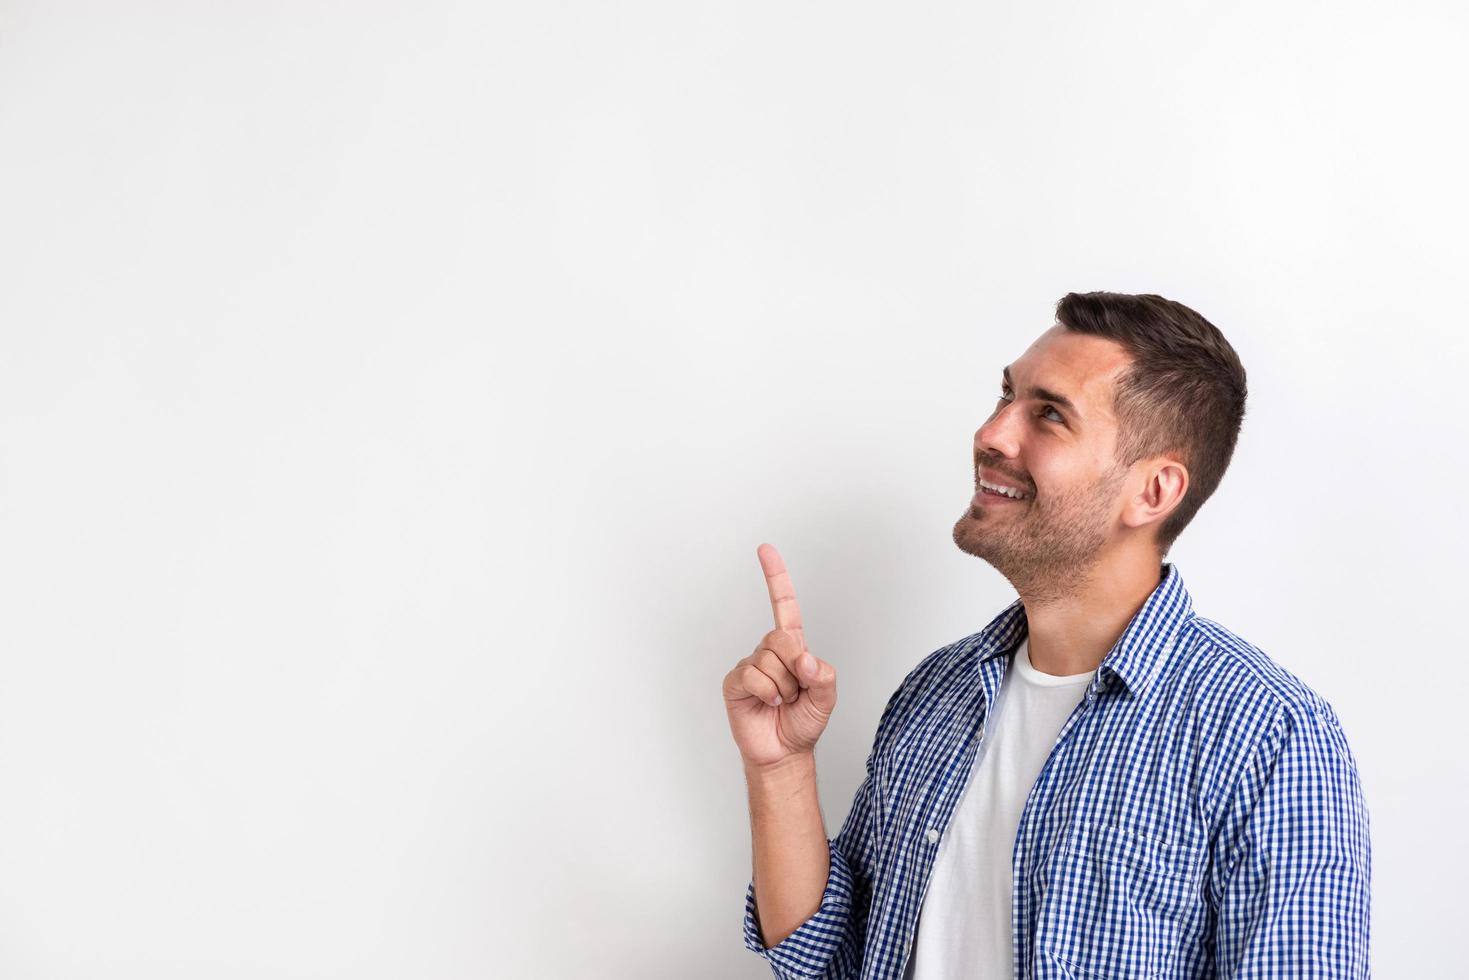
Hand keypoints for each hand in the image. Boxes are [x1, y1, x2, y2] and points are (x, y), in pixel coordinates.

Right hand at [722, 543, 838, 769]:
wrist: (784, 752)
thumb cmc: (803, 722)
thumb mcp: (826, 698)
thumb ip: (824, 675)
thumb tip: (805, 658)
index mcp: (792, 646)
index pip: (783, 605)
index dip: (775, 577)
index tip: (764, 549)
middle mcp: (769, 650)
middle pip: (782, 638)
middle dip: (795, 668)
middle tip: (796, 691)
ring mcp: (750, 664)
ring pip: (769, 662)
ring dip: (783, 688)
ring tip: (781, 702)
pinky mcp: (735, 681)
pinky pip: (753, 676)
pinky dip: (766, 693)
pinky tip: (767, 704)